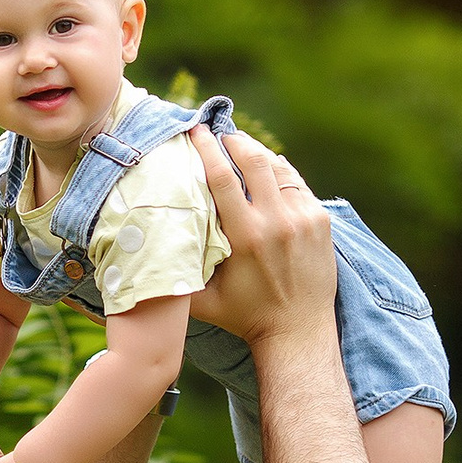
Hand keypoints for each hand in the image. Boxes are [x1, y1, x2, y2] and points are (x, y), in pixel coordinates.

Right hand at [185, 126, 336, 342]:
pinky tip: (268, 169)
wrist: (298, 332)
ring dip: (258, 153)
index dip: (207, 148)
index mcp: (246, 237)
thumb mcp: (201, 300)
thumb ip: (175, 273)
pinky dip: (279, 171)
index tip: (196, 130)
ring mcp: (303, 219)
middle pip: (254, 160)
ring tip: (242, 147)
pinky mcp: (320, 221)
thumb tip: (141, 248)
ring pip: (278, 167)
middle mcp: (277, 222)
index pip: (222, 178)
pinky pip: (297, 183)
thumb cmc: (244, 316)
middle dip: (235, 141)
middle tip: (220, 134)